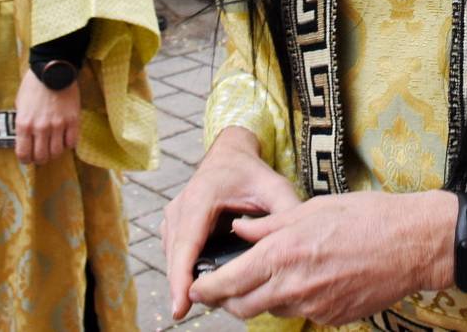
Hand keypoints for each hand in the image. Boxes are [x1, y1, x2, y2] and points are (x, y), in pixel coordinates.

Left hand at [14, 69, 80, 164]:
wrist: (53, 70)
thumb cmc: (33, 86)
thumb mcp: (20, 106)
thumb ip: (23, 125)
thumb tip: (26, 140)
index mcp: (24, 125)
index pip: (24, 154)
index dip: (26, 160)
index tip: (28, 158)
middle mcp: (40, 128)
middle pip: (41, 157)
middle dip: (41, 158)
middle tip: (42, 153)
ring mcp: (58, 125)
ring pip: (57, 152)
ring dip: (54, 152)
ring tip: (53, 145)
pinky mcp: (73, 120)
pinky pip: (72, 142)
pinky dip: (68, 143)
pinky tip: (65, 137)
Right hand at [162, 127, 302, 319]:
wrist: (230, 154)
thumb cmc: (251, 172)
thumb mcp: (273, 187)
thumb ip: (285, 212)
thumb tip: (295, 243)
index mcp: (201, 198)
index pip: (187, 245)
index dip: (181, 277)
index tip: (181, 306)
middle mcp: (180, 206)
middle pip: (175, 257)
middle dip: (183, 287)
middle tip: (193, 313)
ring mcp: (173, 215)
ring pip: (172, 257)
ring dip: (182, 280)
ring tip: (203, 300)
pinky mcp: (173, 224)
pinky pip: (175, 253)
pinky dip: (183, 270)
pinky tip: (201, 285)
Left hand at [189, 189, 453, 325]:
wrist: (413, 244)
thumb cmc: (367, 217)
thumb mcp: (313, 208)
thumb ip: (270, 225)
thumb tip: (240, 230)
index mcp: (284, 253)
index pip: (230, 281)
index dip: (207, 288)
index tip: (195, 288)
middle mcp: (294, 285)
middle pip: (243, 306)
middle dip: (227, 301)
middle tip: (224, 288)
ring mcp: (314, 306)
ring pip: (271, 311)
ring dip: (261, 299)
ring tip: (268, 278)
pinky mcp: (332, 318)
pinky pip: (302, 313)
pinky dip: (294, 300)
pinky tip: (307, 280)